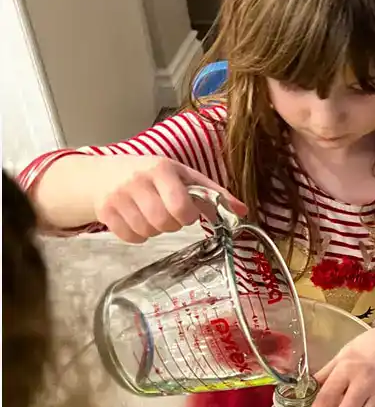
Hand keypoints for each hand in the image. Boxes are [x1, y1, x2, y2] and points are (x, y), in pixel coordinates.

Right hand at [93, 157, 245, 243]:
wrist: (100, 174)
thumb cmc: (150, 175)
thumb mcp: (181, 176)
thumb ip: (211, 193)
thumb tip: (242, 211)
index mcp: (161, 169)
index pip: (181, 206)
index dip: (187, 216)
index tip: (186, 212)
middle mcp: (138, 181)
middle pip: (164, 223)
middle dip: (171, 224)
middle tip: (167, 214)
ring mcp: (118, 196)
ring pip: (147, 232)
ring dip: (154, 230)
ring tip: (150, 214)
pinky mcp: (104, 212)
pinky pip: (130, 238)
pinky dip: (137, 235)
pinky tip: (135, 220)